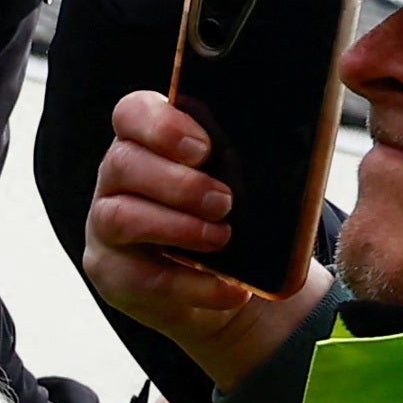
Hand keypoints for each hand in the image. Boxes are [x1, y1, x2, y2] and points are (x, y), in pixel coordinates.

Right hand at [80, 88, 332, 388]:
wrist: (231, 280)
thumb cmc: (235, 214)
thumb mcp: (245, 179)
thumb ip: (250, 155)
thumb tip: (297, 137)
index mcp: (147, 142)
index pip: (131, 114)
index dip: (161, 126)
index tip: (204, 149)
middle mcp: (117, 179)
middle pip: (122, 163)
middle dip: (178, 183)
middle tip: (224, 202)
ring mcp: (105, 226)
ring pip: (119, 217)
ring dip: (177, 227)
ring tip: (222, 238)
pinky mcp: (113, 273)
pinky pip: (141, 278)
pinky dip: (192, 285)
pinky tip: (230, 289)